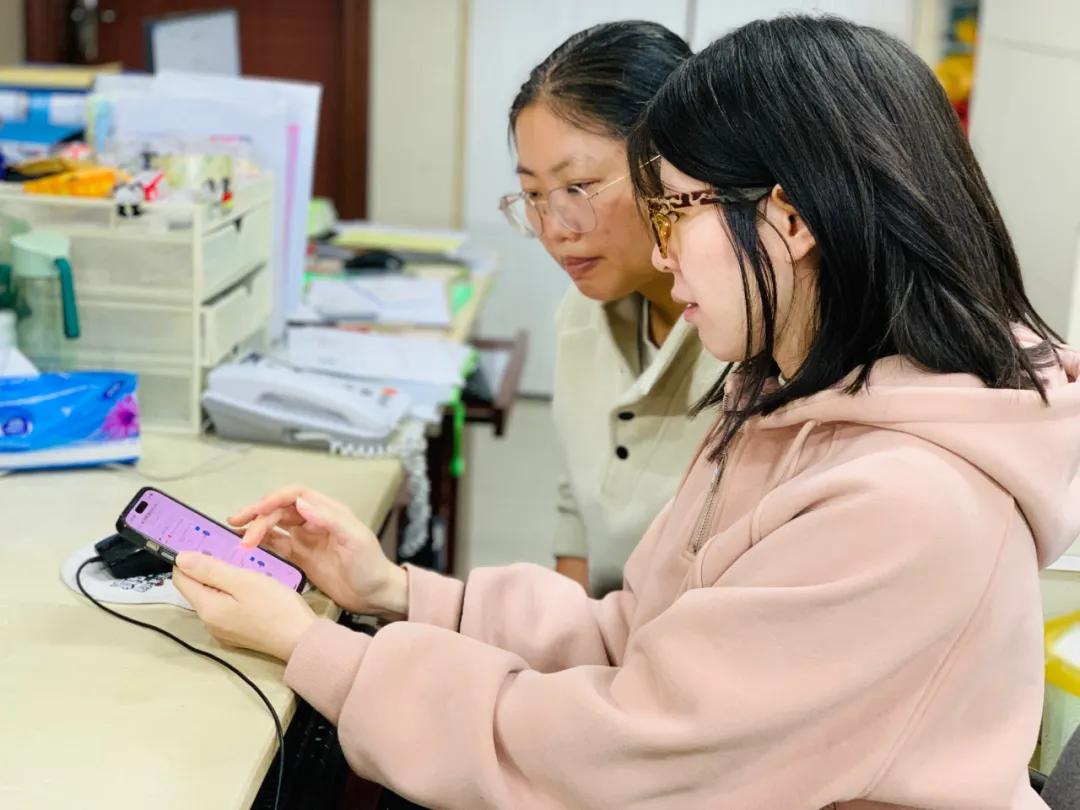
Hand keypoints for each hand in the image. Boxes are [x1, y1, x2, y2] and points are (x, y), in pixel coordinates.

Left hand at [172, 551, 315, 661]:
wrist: (301, 640)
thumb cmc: (274, 606)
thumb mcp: (244, 581)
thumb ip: (211, 570)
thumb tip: (180, 558)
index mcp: (206, 607)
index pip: (180, 579)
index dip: (187, 559)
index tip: (204, 543)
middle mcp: (208, 621)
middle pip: (197, 589)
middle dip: (207, 568)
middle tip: (230, 552)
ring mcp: (222, 630)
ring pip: (212, 598)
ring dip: (221, 581)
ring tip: (243, 566)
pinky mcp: (237, 634)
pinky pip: (225, 608)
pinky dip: (232, 594)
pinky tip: (251, 589)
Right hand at [228, 485, 407, 619]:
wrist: (376, 595)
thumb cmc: (371, 566)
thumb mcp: (355, 539)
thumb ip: (329, 519)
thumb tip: (301, 503)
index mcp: (329, 511)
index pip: (295, 495)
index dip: (274, 498)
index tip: (256, 510)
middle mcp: (315, 521)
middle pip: (280, 510)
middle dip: (258, 515)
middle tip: (237, 525)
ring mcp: (307, 539)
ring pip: (275, 526)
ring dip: (256, 528)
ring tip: (237, 536)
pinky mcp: (302, 557)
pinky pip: (277, 546)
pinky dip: (262, 544)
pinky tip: (248, 547)